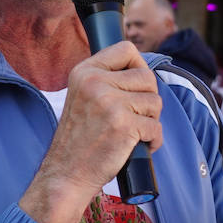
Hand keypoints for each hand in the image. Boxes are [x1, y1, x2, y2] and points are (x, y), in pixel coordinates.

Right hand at [19, 41, 163, 222]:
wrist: (66, 173)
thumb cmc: (79, 138)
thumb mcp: (83, 96)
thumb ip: (105, 79)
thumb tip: (143, 68)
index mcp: (84, 71)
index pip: (126, 49)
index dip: (139, 67)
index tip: (134, 87)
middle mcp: (95, 82)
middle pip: (147, 77)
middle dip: (148, 98)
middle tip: (133, 116)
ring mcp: (110, 103)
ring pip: (155, 102)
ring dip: (151, 120)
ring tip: (132, 132)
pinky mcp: (124, 126)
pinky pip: (156, 127)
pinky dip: (153, 140)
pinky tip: (138, 147)